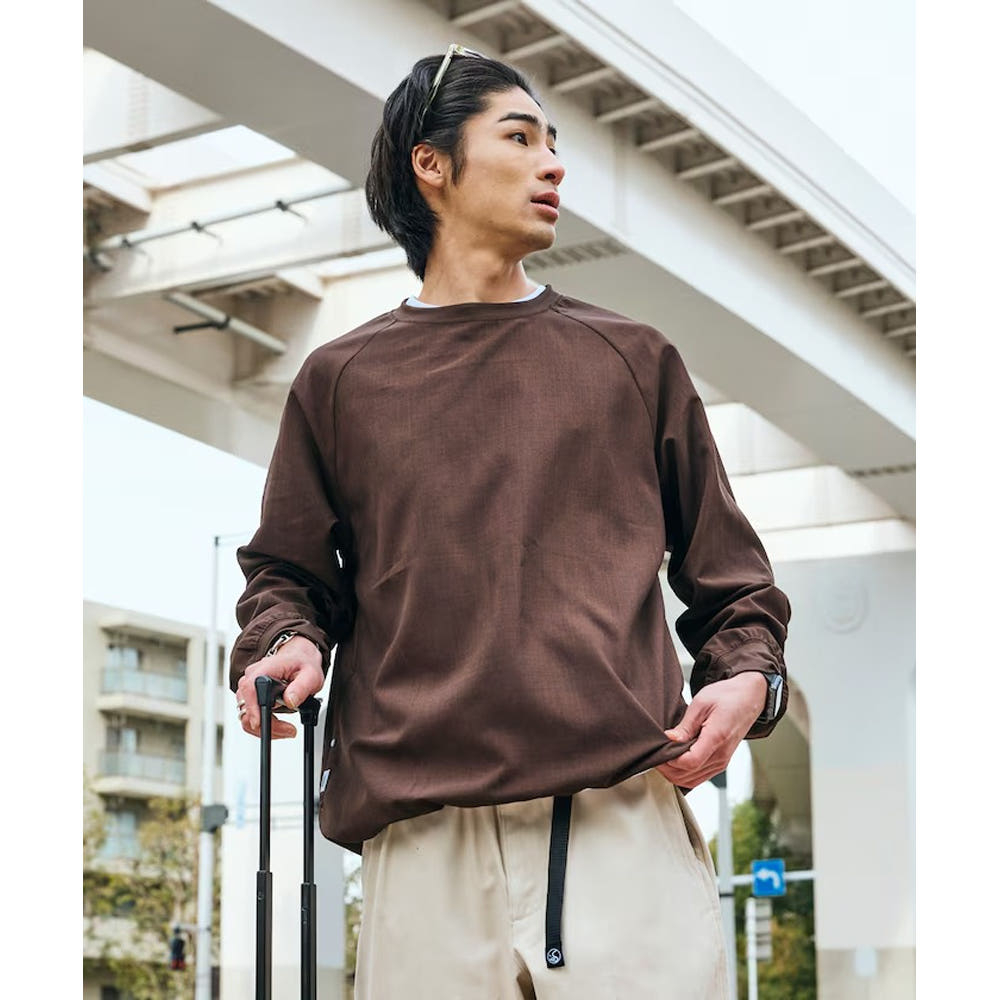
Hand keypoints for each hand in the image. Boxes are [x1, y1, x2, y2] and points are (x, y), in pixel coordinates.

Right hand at [235, 636, 323, 739]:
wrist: (299, 658)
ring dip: (265, 728)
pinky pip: (249, 716)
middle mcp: (252, 677)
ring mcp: (248, 688)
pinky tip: (278, 726)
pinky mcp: (250, 697)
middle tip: (289, 730)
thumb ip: (301, 688)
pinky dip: (263, 726)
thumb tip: (290, 700)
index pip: (250, 688)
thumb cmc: (302, 665)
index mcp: (265, 668)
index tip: (262, 723)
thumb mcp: (311, 675)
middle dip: (266, 725)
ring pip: (246, 716)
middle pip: (247, 707)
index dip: (253, 708)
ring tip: (287, 729)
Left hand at [655, 672, 767, 788]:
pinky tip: (675, 761)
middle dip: (667, 768)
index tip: (659, 751)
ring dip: (674, 773)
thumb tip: (669, 739)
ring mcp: (722, 761)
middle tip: (656, 754)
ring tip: (663, 757)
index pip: (690, 762)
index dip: (670, 761)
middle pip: (688, 776)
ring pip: (692, 780)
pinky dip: (684, 774)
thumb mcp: (701, 703)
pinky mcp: (721, 762)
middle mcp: (721, 755)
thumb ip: (685, 726)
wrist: (748, 698)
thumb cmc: (727, 696)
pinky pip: (699, 777)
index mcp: (717, 738)